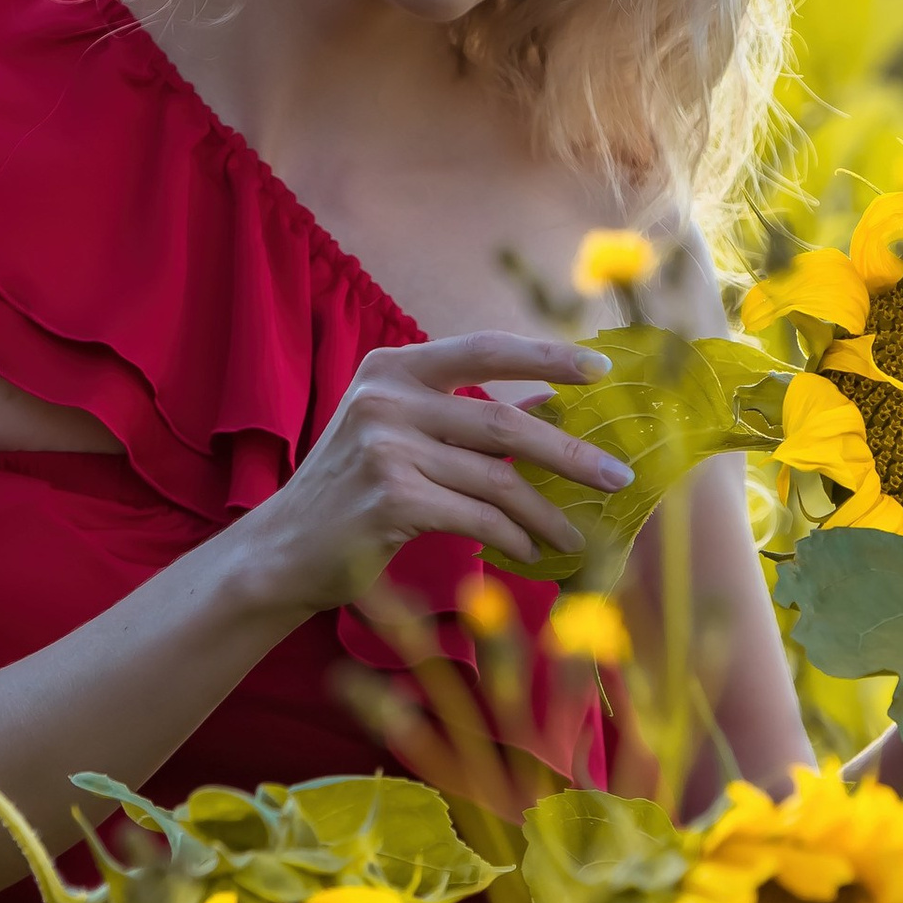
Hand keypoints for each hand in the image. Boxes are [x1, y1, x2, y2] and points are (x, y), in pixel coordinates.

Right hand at [229, 333, 622, 613]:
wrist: (284, 549)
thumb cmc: (352, 490)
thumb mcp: (401, 434)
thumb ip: (466, 417)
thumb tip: (548, 405)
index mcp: (391, 368)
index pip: (484, 349)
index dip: (547, 357)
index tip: (600, 372)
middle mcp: (386, 398)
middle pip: (502, 422)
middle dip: (569, 453)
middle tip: (618, 477)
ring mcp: (384, 447)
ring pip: (495, 480)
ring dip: (545, 513)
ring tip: (575, 536)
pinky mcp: (390, 499)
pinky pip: (476, 519)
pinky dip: (513, 539)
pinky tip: (529, 553)